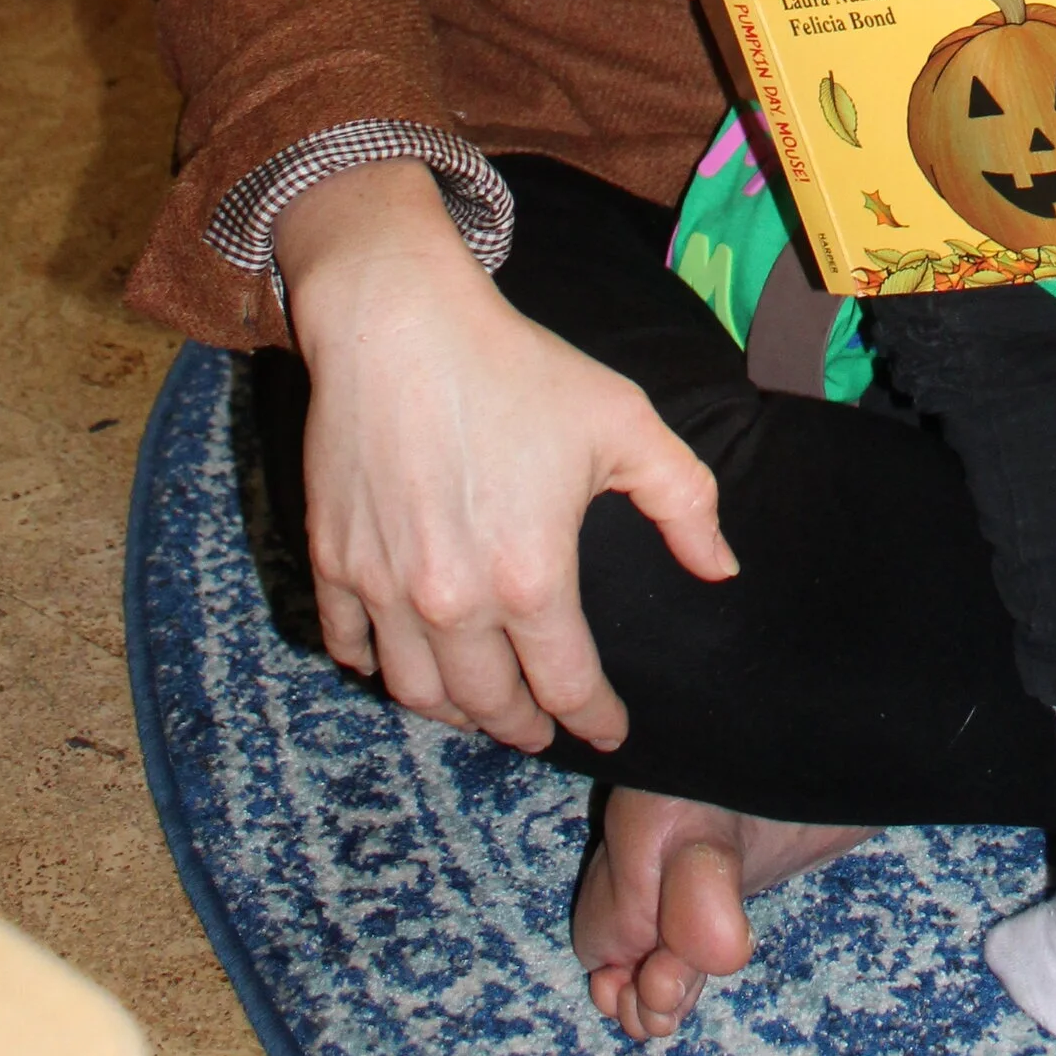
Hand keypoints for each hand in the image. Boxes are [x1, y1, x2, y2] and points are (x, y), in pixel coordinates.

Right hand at [277, 161, 735, 753]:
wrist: (398, 323)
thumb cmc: (517, 369)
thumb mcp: (623, 422)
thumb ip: (684, 501)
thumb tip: (721, 568)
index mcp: (532, 579)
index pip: (567, 685)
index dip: (595, 718)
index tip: (610, 732)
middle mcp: (454, 602)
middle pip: (489, 705)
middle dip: (523, 727)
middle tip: (541, 728)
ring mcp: (385, 588)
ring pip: (417, 691)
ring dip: (453, 712)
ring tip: (478, 706)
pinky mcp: (335, 560)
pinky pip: (349, 646)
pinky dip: (375, 667)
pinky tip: (400, 660)